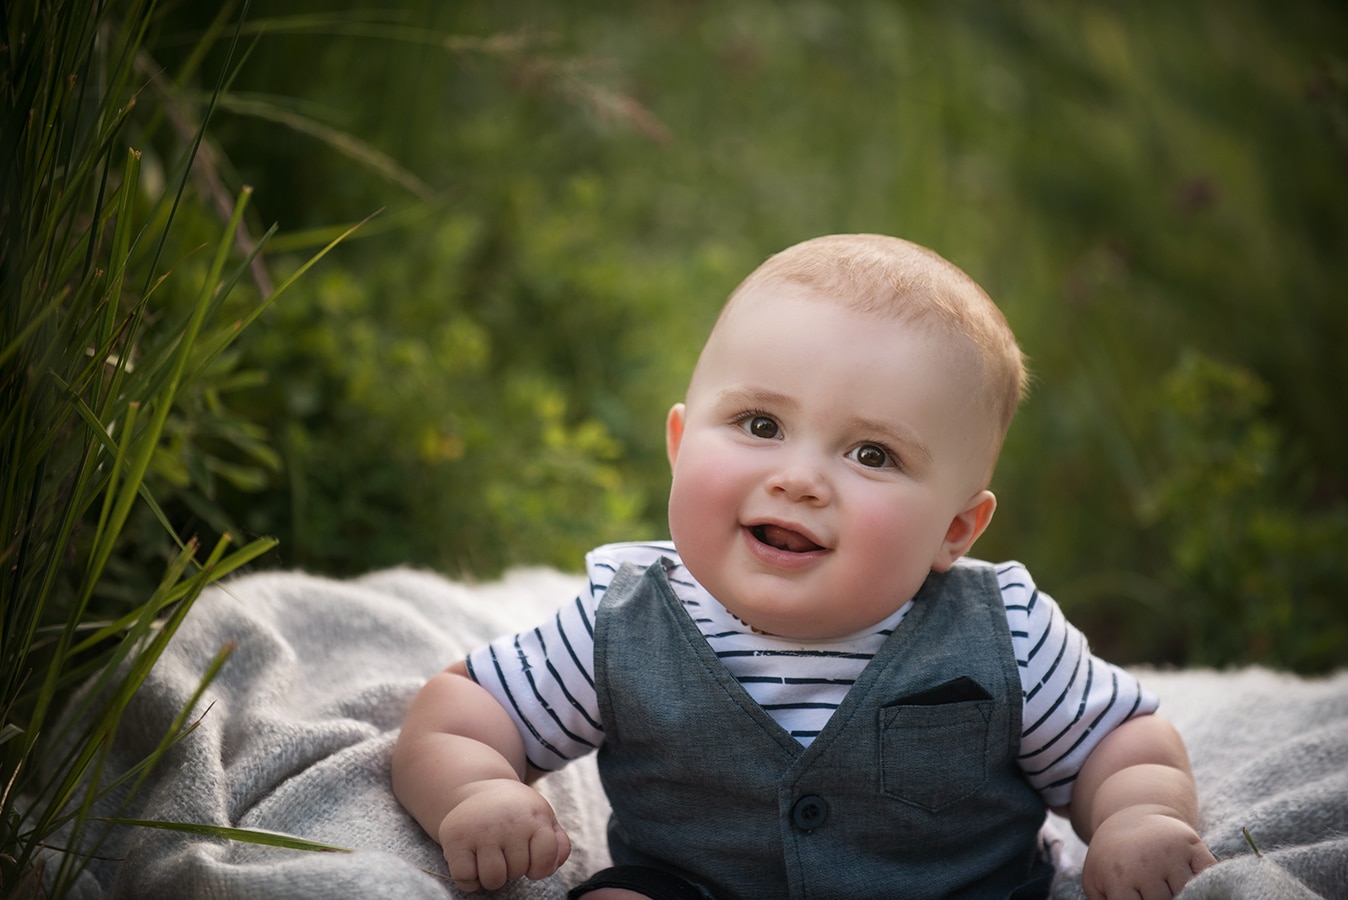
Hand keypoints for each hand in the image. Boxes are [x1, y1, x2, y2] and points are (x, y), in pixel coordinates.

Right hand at [437, 778, 571, 892]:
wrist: (479, 788)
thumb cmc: (516, 811)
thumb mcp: (542, 817)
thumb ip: (557, 842)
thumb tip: (553, 865)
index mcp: (534, 816)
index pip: (545, 861)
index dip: (539, 868)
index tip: (531, 858)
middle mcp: (509, 822)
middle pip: (517, 871)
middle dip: (513, 868)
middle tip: (506, 850)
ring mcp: (481, 830)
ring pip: (493, 879)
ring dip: (493, 877)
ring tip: (491, 858)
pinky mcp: (455, 839)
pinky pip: (465, 879)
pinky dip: (470, 880)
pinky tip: (472, 863)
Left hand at [1081, 806, 1215, 899]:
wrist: (1131, 818)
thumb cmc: (1113, 859)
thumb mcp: (1095, 881)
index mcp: (1119, 876)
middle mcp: (1146, 863)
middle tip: (1154, 895)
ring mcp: (1171, 852)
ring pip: (1189, 894)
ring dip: (1184, 896)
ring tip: (1171, 891)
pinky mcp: (1192, 844)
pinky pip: (1209, 874)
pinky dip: (1208, 885)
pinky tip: (1198, 887)